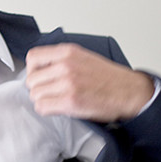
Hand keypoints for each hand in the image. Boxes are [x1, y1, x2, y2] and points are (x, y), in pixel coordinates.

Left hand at [25, 43, 153, 121]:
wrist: (129, 92)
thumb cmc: (109, 78)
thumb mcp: (83, 57)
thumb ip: (61, 60)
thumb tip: (40, 70)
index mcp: (67, 52)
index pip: (32, 57)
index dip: (32, 70)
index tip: (40, 77)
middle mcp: (65, 65)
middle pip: (31, 79)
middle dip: (38, 88)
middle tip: (50, 92)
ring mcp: (67, 83)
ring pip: (35, 95)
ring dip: (43, 100)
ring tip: (57, 100)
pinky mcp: (70, 101)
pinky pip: (42, 107)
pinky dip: (47, 110)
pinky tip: (59, 107)